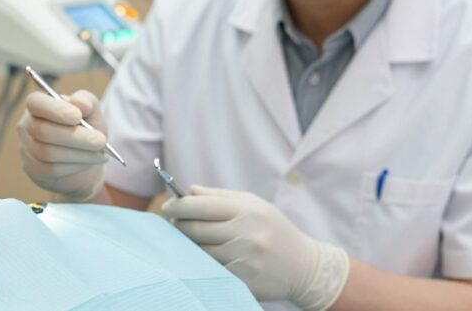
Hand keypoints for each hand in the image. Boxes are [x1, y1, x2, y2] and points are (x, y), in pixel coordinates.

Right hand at [16, 89, 107, 200]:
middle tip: (100, 140)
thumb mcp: (91, 111)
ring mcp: (27, 149)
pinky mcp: (33, 170)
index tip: (77, 116)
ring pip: (47, 152)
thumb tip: (78, 102)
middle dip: (75, 136)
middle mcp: (27, 125)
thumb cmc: (85, 129)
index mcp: (38, 105)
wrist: (84, 159)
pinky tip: (89, 162)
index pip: (35, 102)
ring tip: (100, 152)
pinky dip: (74, 166)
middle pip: (42, 131)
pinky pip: (51, 169)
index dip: (55, 109)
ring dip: (79, 153)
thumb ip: (86, 101)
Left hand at [162, 185, 348, 309]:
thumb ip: (220, 196)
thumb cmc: (273, 229)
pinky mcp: (242, 280)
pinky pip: (211, 269)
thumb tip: (189, 190)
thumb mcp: (253, 204)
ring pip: (199, 251)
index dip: (179, 205)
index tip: (168, 206)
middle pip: (196, 229)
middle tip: (174, 223)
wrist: (303, 266)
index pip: (202, 205)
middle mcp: (245, 235)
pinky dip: (202, 262)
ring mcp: (244, 260)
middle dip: (179, 225)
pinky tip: (201, 256)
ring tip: (188, 238)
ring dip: (188, 245)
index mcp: (247, 211)